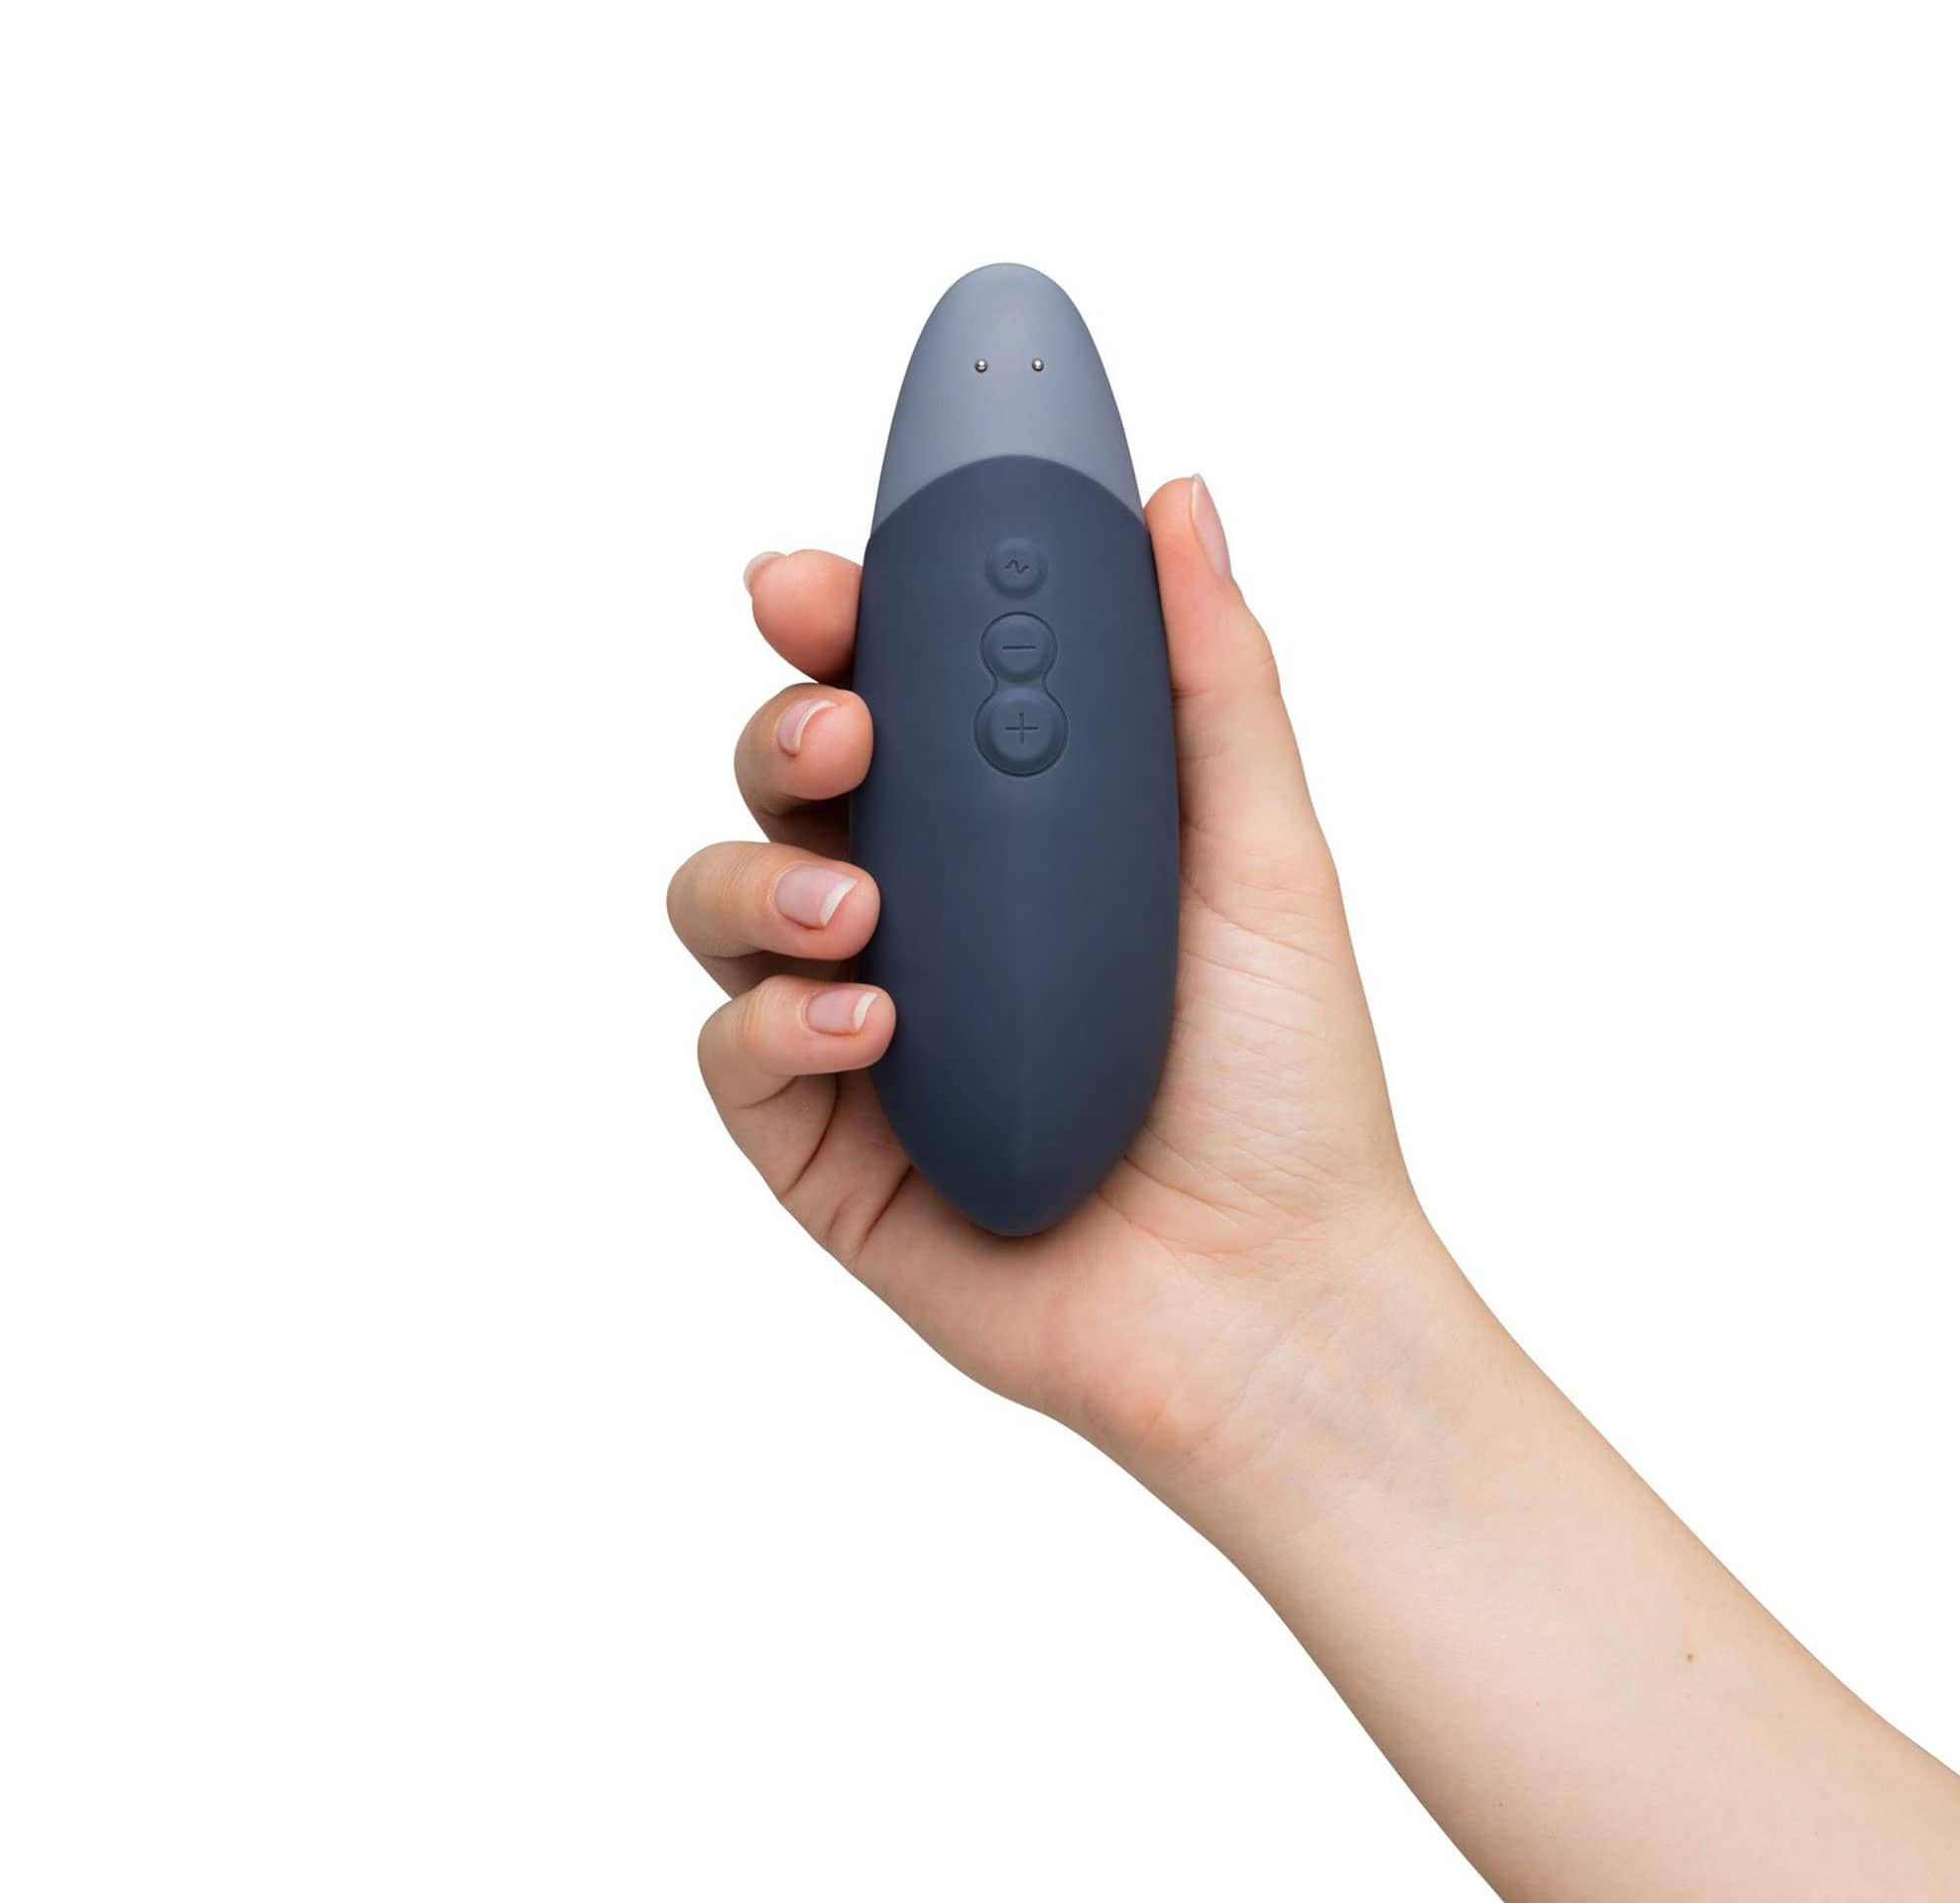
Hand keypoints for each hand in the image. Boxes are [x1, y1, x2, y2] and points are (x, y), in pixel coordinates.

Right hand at [668, 477, 1432, 1493]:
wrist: (1271, 1300)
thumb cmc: (1282, 1085)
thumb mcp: (1261, 858)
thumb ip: (1208, 678)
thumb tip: (1178, 499)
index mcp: (1007, 834)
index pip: (888, 693)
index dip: (835, 623)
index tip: (819, 581)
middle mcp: (917, 917)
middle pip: (783, 782)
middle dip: (780, 731)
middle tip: (841, 728)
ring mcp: (856, 1031)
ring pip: (723, 903)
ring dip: (759, 876)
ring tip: (860, 909)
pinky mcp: (818, 1148)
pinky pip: (732, 1056)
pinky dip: (775, 1024)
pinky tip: (867, 1027)